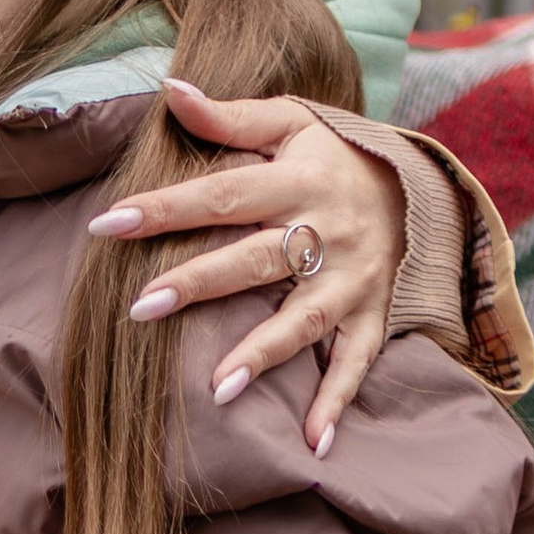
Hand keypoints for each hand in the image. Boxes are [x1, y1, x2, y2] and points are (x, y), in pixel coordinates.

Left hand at [88, 92, 402, 454]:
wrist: (426, 187)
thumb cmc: (337, 155)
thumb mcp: (292, 121)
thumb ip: (229, 116)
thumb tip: (168, 89)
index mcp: (298, 180)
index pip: (222, 194)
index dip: (165, 207)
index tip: (107, 223)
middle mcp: (326, 232)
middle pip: (256, 260)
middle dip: (200, 283)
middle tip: (140, 307)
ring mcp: (353, 279)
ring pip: (305, 319)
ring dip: (264, 353)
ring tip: (219, 388)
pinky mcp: (374, 315)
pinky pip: (356, 363)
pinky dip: (337, 403)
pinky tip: (312, 443)